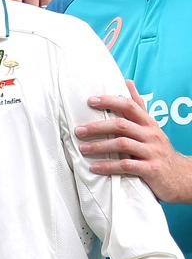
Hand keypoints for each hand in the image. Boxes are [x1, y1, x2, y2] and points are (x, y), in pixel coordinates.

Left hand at [77, 80, 191, 202]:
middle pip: (121, 125)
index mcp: (149, 123)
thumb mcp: (151, 126)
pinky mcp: (151, 169)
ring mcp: (152, 152)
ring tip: (82, 149)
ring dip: (99, 146)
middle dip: (98, 127)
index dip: (109, 101)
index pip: (129, 106)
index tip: (90, 100)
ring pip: (122, 144)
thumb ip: (138, 106)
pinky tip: (94, 167)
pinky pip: (127, 166)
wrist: (182, 176)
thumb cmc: (158, 149)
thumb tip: (127, 82)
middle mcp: (151, 135)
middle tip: (78, 131)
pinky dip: (108, 166)